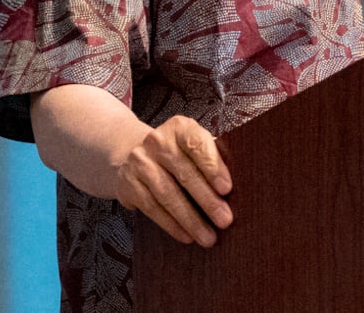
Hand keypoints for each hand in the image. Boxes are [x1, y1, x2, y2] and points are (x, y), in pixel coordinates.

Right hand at [114, 115, 233, 245]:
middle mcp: (157, 141)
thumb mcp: (192, 146)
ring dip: (190, 219)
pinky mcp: (129, 184)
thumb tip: (235, 189)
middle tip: (225, 220)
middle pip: (185, 174)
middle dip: (207, 201)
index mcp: (180, 127)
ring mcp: (140, 162)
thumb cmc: (176, 153)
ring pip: (168, 195)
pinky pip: (153, 208)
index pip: (198, 145)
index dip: (213, 167)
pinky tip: (187, 236)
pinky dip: (172, 225)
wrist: (130, 153)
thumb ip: (211, 158)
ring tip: (208, 237)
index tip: (227, 189)